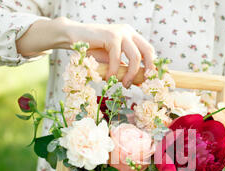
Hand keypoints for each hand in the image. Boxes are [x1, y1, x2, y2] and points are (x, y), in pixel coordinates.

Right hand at [17, 17, 154, 86]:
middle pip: (148, 51)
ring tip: (123, 84)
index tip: (148, 80)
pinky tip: (109, 78)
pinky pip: (117, 58)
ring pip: (135, 56)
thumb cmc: (92, 50)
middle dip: (148, 68)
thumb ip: (124, 67)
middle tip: (143, 82)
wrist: (73, 37)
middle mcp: (128, 32)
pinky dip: (114, 71)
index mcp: (131, 36)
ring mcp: (121, 32)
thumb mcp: (112, 60)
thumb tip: (138, 82)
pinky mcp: (111, 36)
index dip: (151, 65)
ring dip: (130, 74)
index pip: (149, 50)